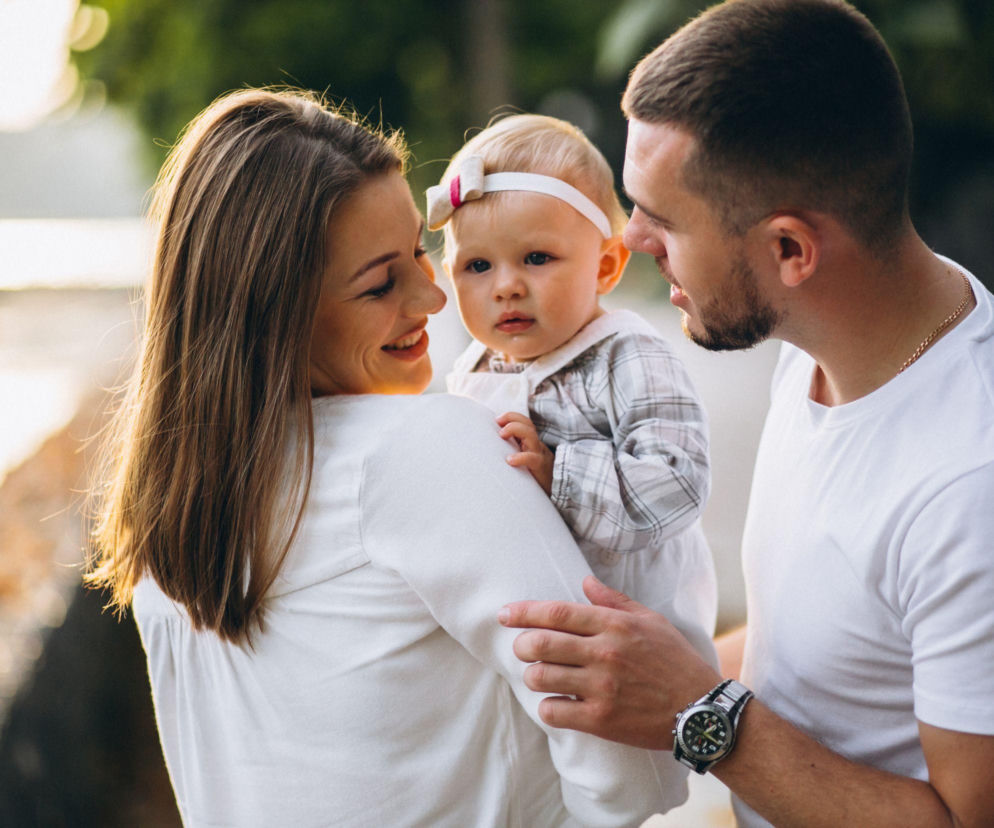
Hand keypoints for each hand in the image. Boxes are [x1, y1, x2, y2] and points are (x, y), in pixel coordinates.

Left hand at [497, 412, 553, 494]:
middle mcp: (536, 446)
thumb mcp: (524, 462)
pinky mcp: (541, 468)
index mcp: (531, 444)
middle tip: (498, 423)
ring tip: (502, 434)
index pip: (524, 423)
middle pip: (528, 425)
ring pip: (531, 436)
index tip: (497, 419)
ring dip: (515, 429)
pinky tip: (510, 460)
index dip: (512, 417)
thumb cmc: (534, 479)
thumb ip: (513, 453)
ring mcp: (540, 456)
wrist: (554, 494)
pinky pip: (532, 459)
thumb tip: (491, 450)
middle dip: (512, 419)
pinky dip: (521, 457)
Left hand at [498, 576, 720, 748]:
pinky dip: (548, 707)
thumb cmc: (676, 661)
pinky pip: (553, 711)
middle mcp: (604, 653)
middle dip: (521, 645)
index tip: (504, 614)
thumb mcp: (651, 621)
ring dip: (532, 676)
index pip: (556, 612)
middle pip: (540, 643)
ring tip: (541, 676)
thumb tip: (585, 582)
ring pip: (540, 676)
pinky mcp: (601, 720)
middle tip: (522, 649)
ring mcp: (601, 687)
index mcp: (614, 625)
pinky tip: (557, 703)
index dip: (523, 611)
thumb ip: (614, 601)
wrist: (701, 710)